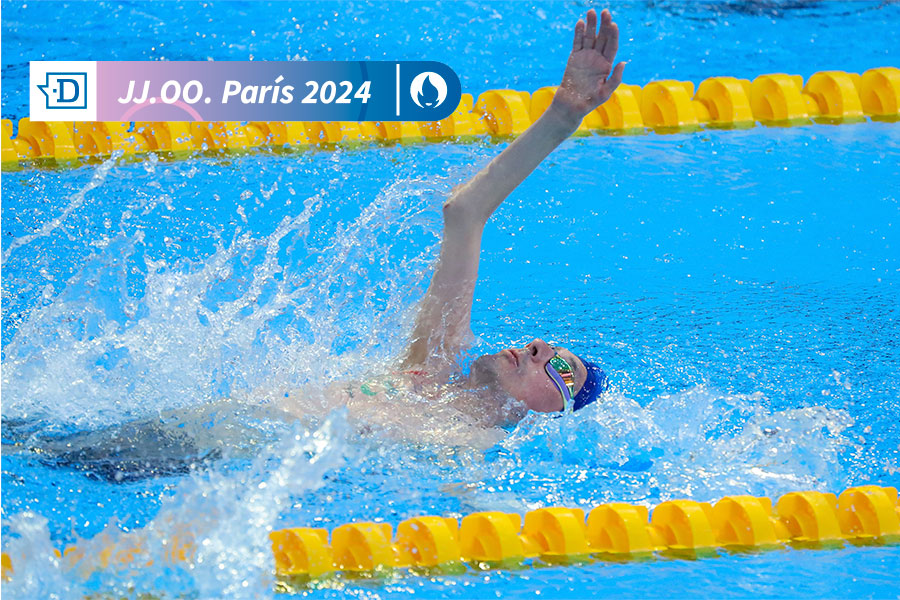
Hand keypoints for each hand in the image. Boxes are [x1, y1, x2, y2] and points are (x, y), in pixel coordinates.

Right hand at [552, 8, 625, 123]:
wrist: (571, 105)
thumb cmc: (589, 102)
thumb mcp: (605, 93)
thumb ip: (615, 78)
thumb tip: (623, 62)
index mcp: (607, 65)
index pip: (612, 46)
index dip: (613, 35)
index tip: (613, 24)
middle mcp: (597, 58)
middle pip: (602, 38)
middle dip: (604, 25)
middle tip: (605, 12)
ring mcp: (585, 56)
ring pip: (589, 37)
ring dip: (591, 24)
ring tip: (591, 12)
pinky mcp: (574, 57)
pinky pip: (577, 42)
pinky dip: (578, 32)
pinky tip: (580, 23)